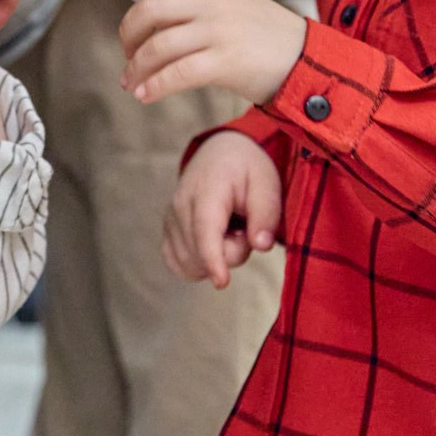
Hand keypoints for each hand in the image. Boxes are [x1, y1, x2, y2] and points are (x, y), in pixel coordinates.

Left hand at [107, 0, 307, 104]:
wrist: (310, 60)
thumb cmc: (266, 38)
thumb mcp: (234, 7)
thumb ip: (196, 10)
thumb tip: (151, 36)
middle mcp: (212, 3)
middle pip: (149, 9)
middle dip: (128, 33)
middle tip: (127, 55)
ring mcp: (219, 31)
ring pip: (158, 46)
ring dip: (137, 68)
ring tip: (131, 84)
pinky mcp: (226, 61)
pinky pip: (177, 74)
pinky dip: (155, 86)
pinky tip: (145, 95)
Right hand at [164, 131, 281, 287]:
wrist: (220, 153)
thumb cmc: (247, 169)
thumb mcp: (268, 183)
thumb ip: (266, 214)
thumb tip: (260, 245)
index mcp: (207, 189)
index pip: (204, 230)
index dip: (213, 259)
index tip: (222, 282)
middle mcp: (180, 204)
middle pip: (201, 253)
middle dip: (233, 253)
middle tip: (245, 228)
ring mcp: (170, 218)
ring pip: (190, 263)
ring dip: (216, 258)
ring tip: (230, 232)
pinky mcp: (167, 230)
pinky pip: (177, 263)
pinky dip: (198, 264)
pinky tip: (213, 245)